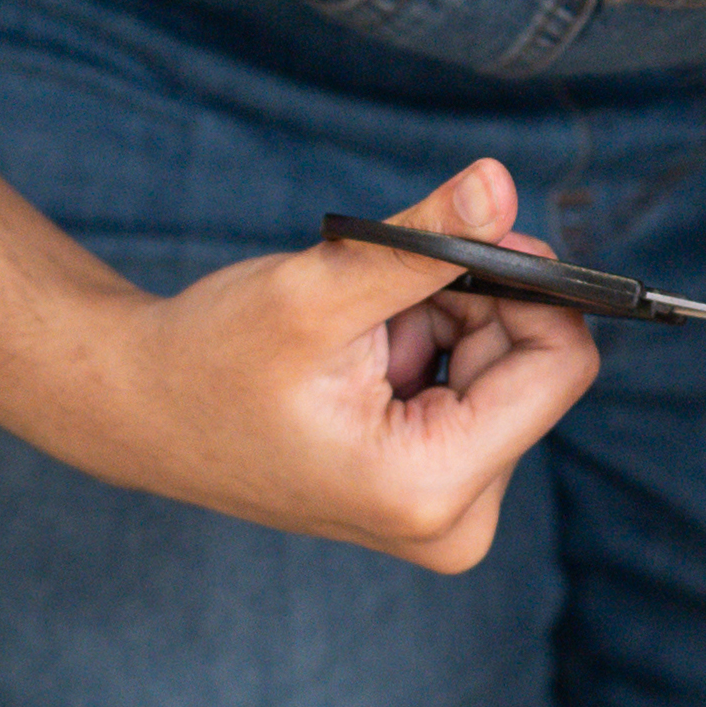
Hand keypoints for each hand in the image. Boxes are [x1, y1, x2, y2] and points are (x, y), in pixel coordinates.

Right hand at [108, 155, 595, 570]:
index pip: (560, 365)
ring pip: (507, 373)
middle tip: (378, 300)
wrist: (145, 410)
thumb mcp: (318, 291)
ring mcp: (444, 516)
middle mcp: (454, 522)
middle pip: (535, 368)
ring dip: (442, 328)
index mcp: (430, 488)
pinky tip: (358, 362)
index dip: (527, 288)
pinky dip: (428, 353)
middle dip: (467, 312)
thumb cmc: (211, 358)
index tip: (464, 243)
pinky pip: (476, 394)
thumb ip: (420, 242)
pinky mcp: (433, 495)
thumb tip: (501, 184)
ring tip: (355, 339)